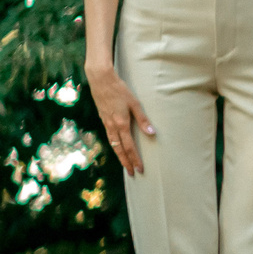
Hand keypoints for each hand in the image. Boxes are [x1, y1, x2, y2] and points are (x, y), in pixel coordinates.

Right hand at [86, 60, 153, 175]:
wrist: (100, 80)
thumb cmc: (119, 89)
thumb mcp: (134, 103)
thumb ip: (143, 119)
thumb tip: (152, 134)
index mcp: (121, 124)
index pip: (129, 147)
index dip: (134, 159)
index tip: (139, 169)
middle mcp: (112, 126)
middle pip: (119, 149)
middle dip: (126, 162)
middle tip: (132, 173)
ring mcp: (106, 123)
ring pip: (113, 144)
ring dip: (119, 156)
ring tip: (125, 164)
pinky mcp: (103, 119)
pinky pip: (109, 137)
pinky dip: (114, 146)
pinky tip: (117, 147)